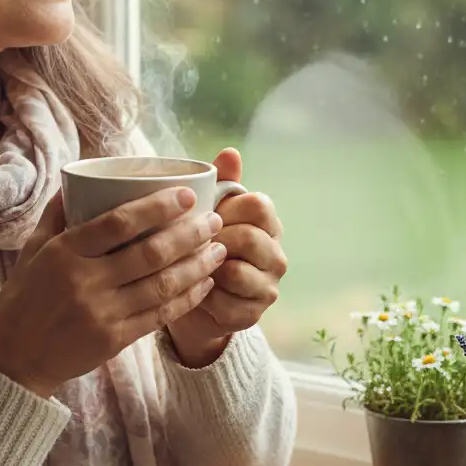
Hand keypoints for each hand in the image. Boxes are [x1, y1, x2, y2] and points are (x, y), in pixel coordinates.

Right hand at [0, 187, 228, 396]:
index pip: (119, 223)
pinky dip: (186, 298)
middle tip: (214, 219)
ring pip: (162, 285)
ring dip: (197, 265)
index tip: (186, 194)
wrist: (16, 359)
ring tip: (219, 249)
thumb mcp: (32, 250)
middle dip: (189, 234)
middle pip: (150, 253)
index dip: (157, 207)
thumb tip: (78, 176)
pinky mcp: (114, 340)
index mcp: (65, 252)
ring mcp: (102, 313)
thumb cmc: (25, 297)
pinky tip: (204, 283)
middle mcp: (85, 281)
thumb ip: (56, 214)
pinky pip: (159, 316)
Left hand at [166, 148, 286, 366]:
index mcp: (267, 223)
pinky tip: (193, 291)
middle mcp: (275, 254)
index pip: (258, 204)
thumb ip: (220, 182)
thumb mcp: (207, 211)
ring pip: (237, 272)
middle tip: (191, 243)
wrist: (190, 299)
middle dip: (214, 239)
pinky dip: (203, 297)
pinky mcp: (252, 314)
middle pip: (249, 237)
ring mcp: (268, 286)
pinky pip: (225, 302)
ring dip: (207, 269)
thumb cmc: (200, 246)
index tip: (205, 214)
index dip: (227, 208)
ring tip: (192, 266)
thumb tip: (230, 151)